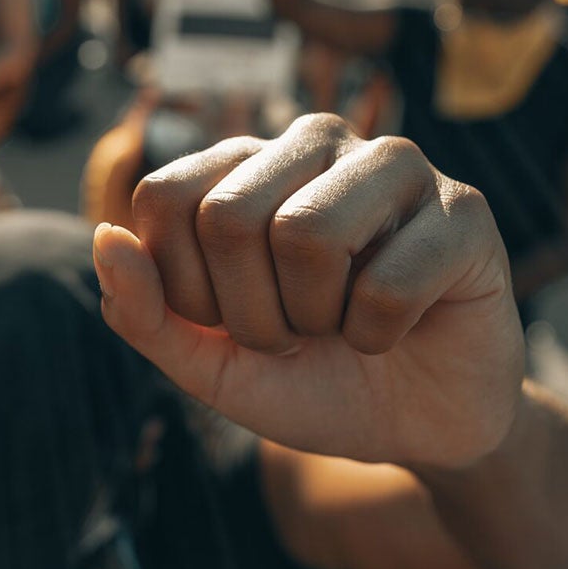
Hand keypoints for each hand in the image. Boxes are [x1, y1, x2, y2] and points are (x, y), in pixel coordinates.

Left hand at [96, 115, 523, 467]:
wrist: (418, 426)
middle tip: (297, 333)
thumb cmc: (312, 377)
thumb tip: (104, 237)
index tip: (231, 324)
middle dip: (252, 314)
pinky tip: (401, 329)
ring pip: (308, 233)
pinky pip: (387, 284)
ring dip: (317, 318)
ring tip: (344, 324)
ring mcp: (394, 165)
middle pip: (229, 216)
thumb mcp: (210, 364)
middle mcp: (314, 142)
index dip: (184, 290)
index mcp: (243, 164)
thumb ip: (145, 311)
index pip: (164, 199)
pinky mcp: (464, 211)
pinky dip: (379, 335)